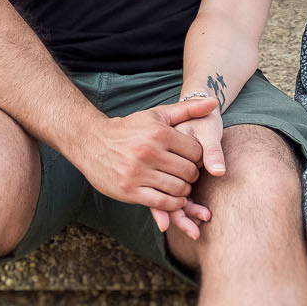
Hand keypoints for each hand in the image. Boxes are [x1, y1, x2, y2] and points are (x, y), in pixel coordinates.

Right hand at [76, 96, 216, 222]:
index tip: (191, 160)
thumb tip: (214, 101)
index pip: (196, 152)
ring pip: (178, 189)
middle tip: (187, 175)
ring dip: (184, 191)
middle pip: (189, 172)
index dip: (198, 158)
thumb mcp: (157, 114)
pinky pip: (162, 204)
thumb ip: (187, 109)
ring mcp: (138, 173)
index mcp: (158, 133)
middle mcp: (149, 152)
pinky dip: (172, 204)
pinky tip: (171, 198)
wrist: (92, 142)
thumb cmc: (129, 128)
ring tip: (180, 186)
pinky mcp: (129, 191)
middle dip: (192, 176)